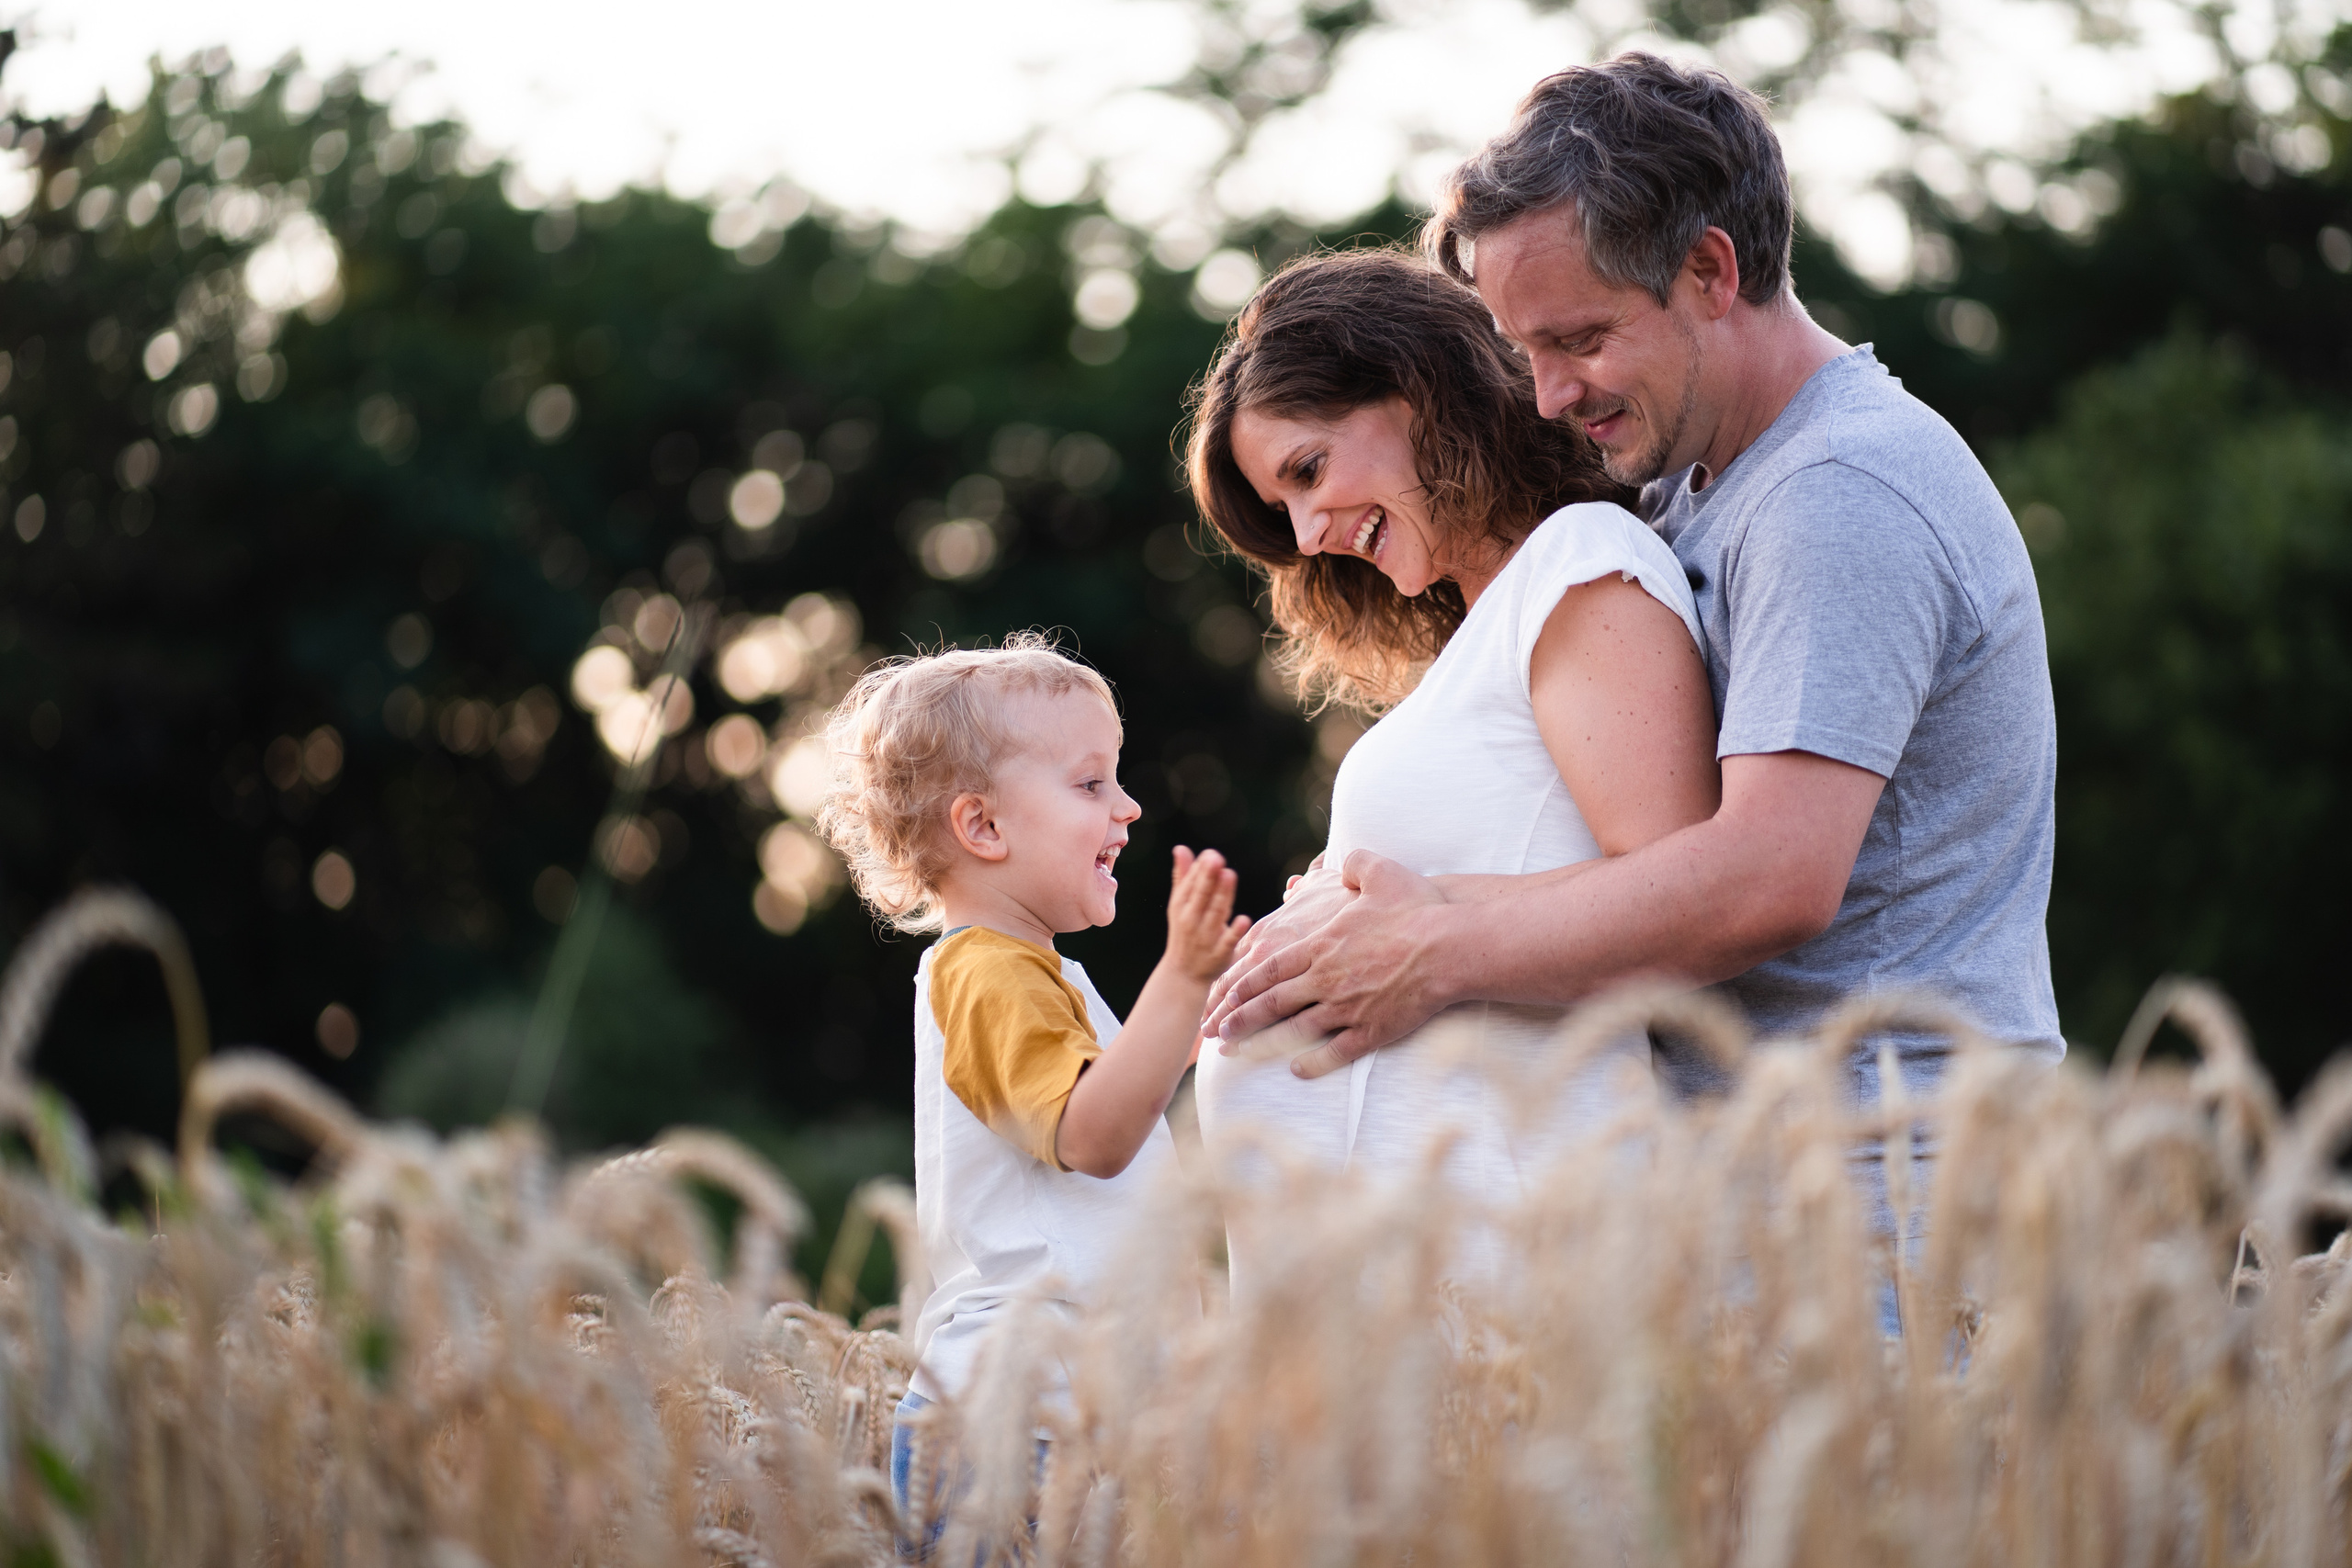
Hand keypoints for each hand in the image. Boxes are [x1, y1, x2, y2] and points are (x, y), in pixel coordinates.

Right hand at [1162, 846, 1249, 981]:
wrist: (1183, 975)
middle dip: (1208, 877)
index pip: (1191, 885)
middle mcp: (1192, 920)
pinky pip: (1228, 941)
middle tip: (1216, 858)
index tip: (1210, 854)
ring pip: (1216, 913)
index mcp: (1181, 906)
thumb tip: (1181, 848)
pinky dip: (1234, 931)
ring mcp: (1206, 937)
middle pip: (1202, 896)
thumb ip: (1183, 877)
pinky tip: (1244, 919)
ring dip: (1222, 895)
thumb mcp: (1179, 906)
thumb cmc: (1184, 934)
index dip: (1200, 870)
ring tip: (1229, 875)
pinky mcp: (1220, 954)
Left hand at [1212, 849, 1453, 1078]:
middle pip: (1271, 1003)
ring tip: (1238, 1053)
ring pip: (1294, 1031)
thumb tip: (1343, 864)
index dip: (1242, 984)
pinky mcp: (1372, 1030)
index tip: (1222, 996)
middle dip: (1239, 1018)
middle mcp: (1326, 979)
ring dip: (1261, 1043)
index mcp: (1321, 946)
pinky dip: (1312, 1062)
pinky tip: (1296, 1068)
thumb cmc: (1418, 908)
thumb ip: (1354, 864)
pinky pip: (1335, 1052)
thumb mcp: (1380, 873)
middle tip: (1214, 1031)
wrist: (1452, 947)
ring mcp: (1347, 1008)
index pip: (1269, 969)